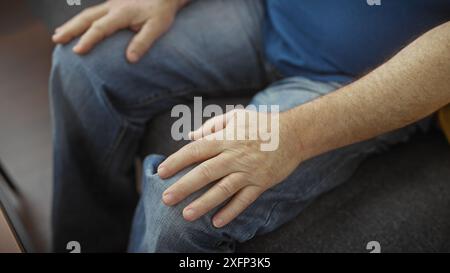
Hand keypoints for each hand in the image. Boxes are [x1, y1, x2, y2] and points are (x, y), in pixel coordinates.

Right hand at [52, 0, 188, 62]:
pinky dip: (80, 21)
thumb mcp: (157, 27)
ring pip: (86, 14)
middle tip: (56, 40)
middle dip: (70, 29)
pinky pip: (92, 13)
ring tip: (58, 35)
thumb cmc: (161, 12)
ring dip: (71, 24)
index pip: (100, 27)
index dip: (88, 39)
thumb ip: (143, 42)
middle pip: (86, 17)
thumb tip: (130, 59)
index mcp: (122, 13)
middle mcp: (112, 6)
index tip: (77, 51)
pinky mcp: (112, 5)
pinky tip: (75, 27)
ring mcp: (111, 4)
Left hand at [157, 109, 303, 227]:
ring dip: (204, 203)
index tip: (161, 172)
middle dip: (184, 186)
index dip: (177, 161)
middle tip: (166, 198)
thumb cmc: (261, 123)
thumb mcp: (236, 116)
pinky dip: (231, 211)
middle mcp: (235, 156)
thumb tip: (191, 136)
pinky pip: (244, 200)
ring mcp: (248, 171)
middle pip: (205, 173)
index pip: (196, 150)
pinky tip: (217, 222)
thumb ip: (212, 126)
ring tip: (186, 215)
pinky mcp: (261, 183)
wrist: (294, 134)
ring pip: (223, 190)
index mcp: (226, 138)